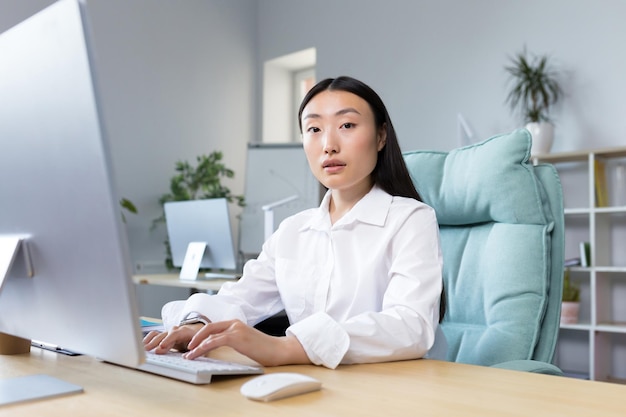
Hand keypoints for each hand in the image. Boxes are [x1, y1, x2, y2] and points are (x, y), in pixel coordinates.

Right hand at [143, 323, 203, 353]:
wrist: (197, 331)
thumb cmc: (199, 339)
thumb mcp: (201, 344)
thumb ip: (195, 350)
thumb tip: (186, 357)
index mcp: (185, 332)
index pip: (175, 334)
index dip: (168, 340)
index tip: (161, 347)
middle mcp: (175, 331)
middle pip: (164, 335)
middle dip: (156, 342)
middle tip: (149, 350)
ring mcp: (168, 333)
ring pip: (158, 335)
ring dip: (151, 341)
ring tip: (144, 349)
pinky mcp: (164, 336)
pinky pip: (154, 335)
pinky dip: (149, 338)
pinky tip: (143, 345)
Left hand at [182, 319, 309, 366]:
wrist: (278, 349)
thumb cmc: (264, 349)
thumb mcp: (245, 342)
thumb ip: (233, 340)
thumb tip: (220, 346)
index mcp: (236, 324)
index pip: (213, 326)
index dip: (201, 334)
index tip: (192, 343)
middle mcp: (234, 323)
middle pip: (208, 327)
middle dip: (194, 337)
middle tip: (186, 348)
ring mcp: (236, 329)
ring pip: (209, 334)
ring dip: (196, 345)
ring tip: (188, 354)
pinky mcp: (237, 337)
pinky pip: (215, 340)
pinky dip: (204, 346)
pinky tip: (197, 352)